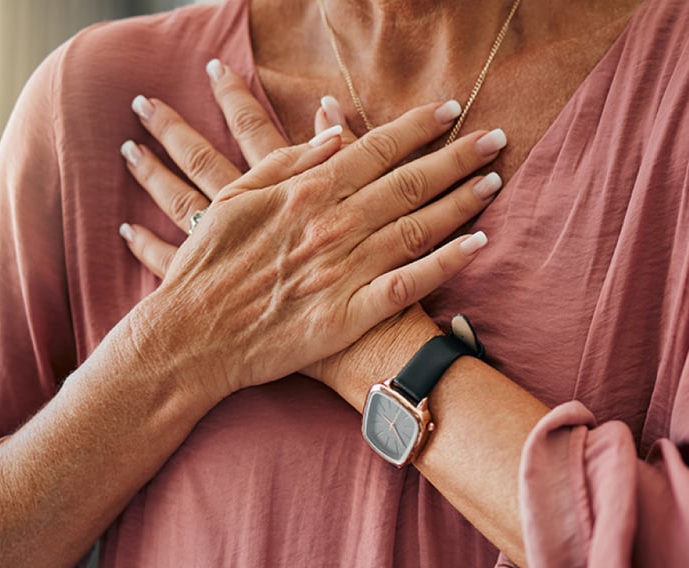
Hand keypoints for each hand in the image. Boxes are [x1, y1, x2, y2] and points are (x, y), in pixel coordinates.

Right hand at [118, 60, 506, 404]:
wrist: (193, 336)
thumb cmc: (209, 264)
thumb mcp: (237, 197)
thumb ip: (288, 161)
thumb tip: (335, 134)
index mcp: (306, 193)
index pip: (375, 149)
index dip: (416, 128)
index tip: (449, 110)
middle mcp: (333, 226)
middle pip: (408, 182)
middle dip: (456, 157)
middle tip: (494, 139)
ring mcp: (344, 271)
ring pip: (416, 227)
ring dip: (460, 202)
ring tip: (494, 181)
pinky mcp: (348, 315)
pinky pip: (407, 286)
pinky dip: (445, 265)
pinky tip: (477, 246)